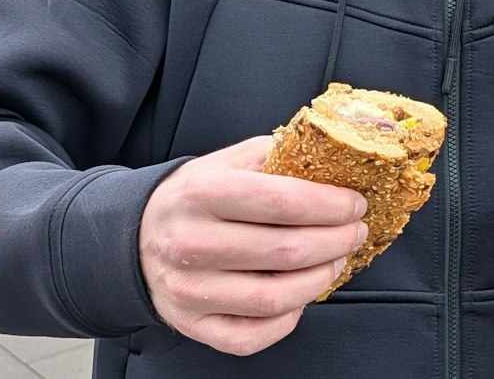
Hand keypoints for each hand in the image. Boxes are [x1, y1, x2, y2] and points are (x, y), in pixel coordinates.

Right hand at [138, 137, 368, 354]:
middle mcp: (190, 243)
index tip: (355, 205)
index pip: (284, 202)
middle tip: (354, 233)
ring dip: (320, 280)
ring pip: (275, 298)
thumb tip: (335, 161)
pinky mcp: (190, 324)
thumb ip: (278, 157)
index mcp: (203, 193)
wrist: (138, 236)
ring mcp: (188, 289)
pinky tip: (299, 297)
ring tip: (335, 262)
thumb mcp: (229, 161)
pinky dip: (287, 321)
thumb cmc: (197, 196)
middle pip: (287, 251)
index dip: (331, 206)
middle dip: (337, 242)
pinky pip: (251, 337)